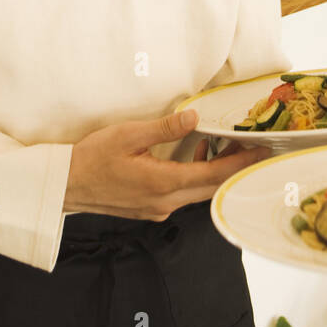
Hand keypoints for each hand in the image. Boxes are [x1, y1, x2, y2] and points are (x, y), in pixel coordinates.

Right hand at [65, 108, 272, 220]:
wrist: (66, 186)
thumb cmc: (92, 158)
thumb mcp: (128, 135)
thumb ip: (165, 128)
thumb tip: (194, 118)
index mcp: (163, 183)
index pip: (214, 175)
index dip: (240, 163)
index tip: (260, 151)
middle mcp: (166, 202)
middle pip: (212, 187)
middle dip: (234, 167)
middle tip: (252, 146)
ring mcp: (158, 208)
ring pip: (199, 191)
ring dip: (215, 171)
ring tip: (224, 146)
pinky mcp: (150, 208)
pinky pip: (184, 194)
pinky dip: (196, 176)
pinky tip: (194, 156)